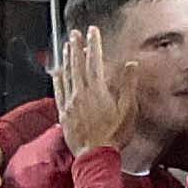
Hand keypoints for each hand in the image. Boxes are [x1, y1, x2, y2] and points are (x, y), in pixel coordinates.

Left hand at [53, 26, 132, 154]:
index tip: (93, 31)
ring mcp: (70, 103)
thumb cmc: (114, 135)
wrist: (95, 156)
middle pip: (77, 64)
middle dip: (77, 47)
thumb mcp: (128, 110)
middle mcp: (81, 93)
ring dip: (67, 59)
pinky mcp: (63, 113)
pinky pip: (58, 92)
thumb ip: (128, 86)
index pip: (95, 61)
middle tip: (75, 33)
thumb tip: (131, 65)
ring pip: (67, 75)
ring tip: (66, 46)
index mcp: (97, 90)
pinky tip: (56, 72)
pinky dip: (58, 79)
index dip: (94, 44)